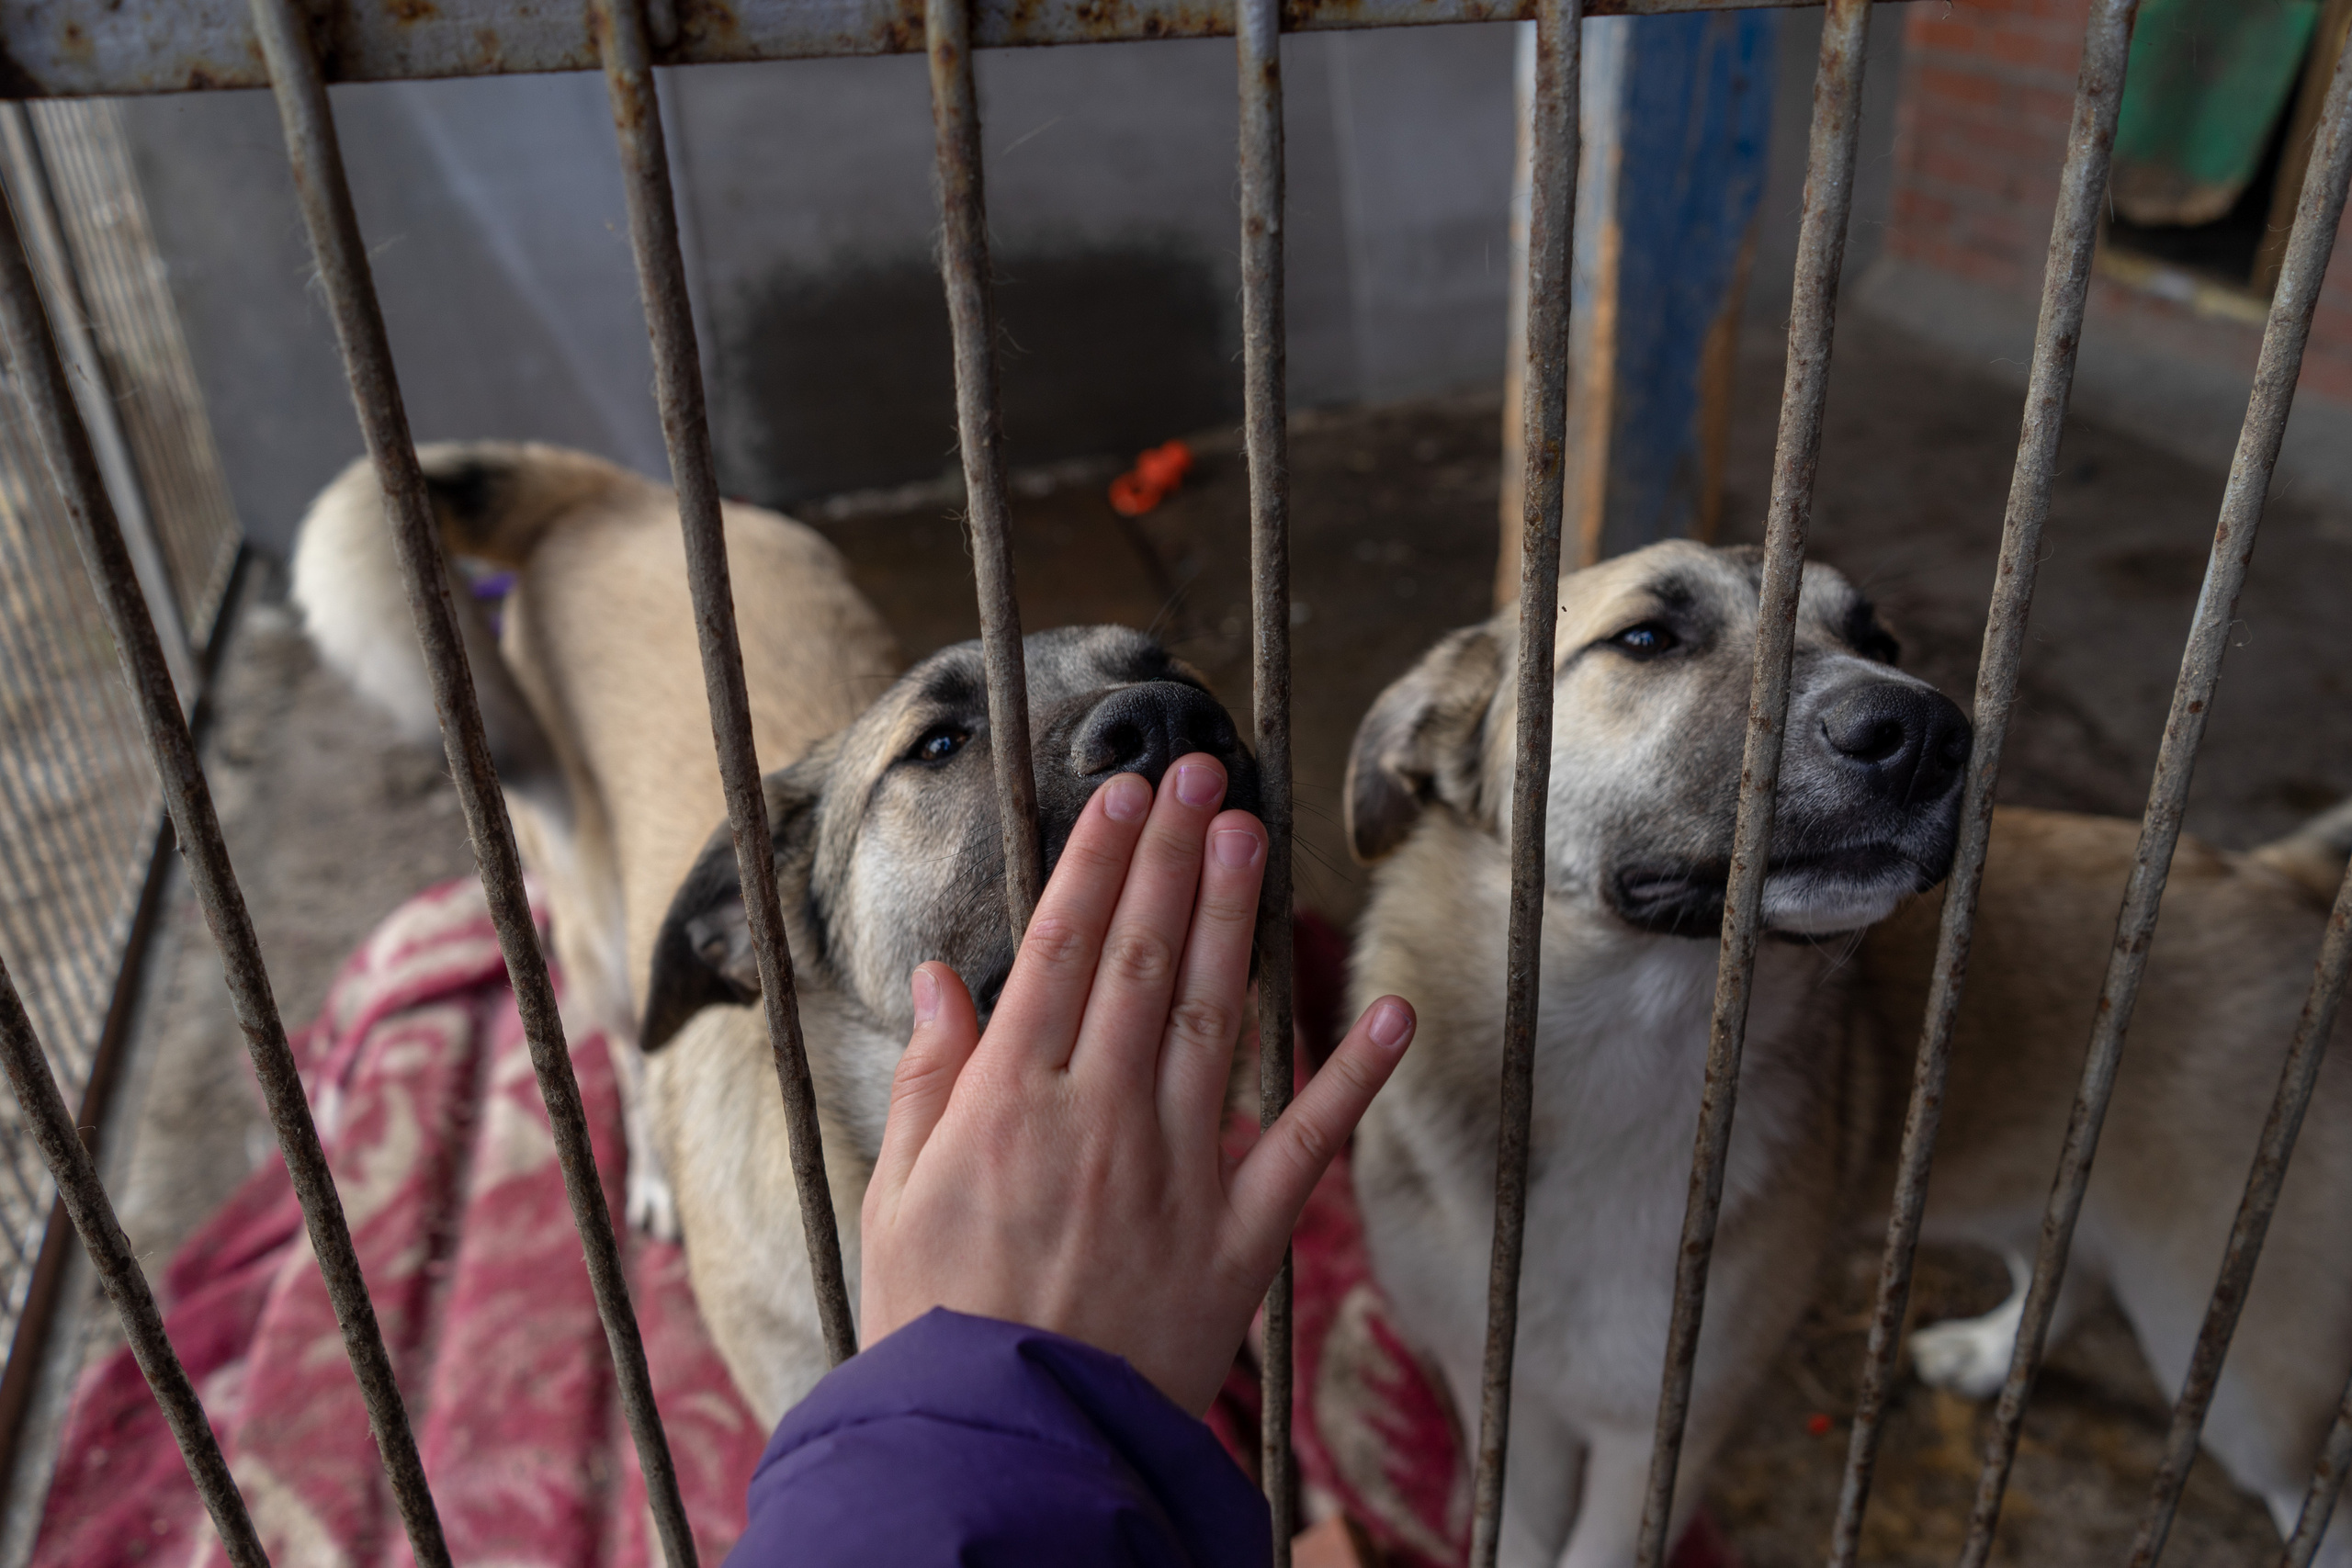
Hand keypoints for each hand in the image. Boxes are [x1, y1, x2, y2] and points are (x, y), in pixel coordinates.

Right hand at [857, 753, 1415, 1413]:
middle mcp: (1097, 1117)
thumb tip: (943, 980)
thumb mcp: (897, 1197)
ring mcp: (1176, 1171)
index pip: (1060, 951)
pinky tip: (1387, 1006)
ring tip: (1250, 834)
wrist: (1008, 1447)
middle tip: (1202, 774)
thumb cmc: (940, 1323)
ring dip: (1232, 918)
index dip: (1094, 863)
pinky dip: (1353, 1075)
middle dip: (1172, 858)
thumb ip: (931, 1081)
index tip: (1122, 796)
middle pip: (1139, 959)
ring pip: (1210, 1018)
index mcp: (1009, 1103)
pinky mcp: (1239, 1234)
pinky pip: (1305, 1142)